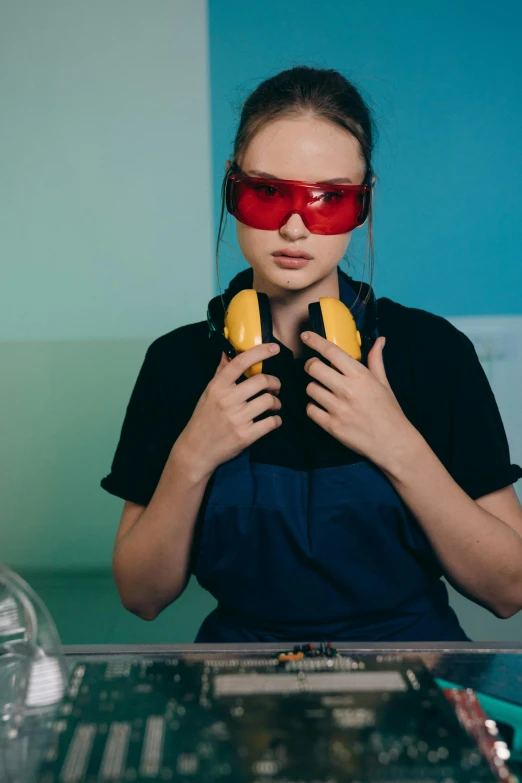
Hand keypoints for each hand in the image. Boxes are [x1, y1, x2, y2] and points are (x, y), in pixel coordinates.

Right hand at [176, 342, 281, 479]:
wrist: (196, 449)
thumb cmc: (203, 418)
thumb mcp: (208, 393)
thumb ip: (220, 373)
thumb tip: (227, 352)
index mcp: (217, 386)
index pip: (240, 362)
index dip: (259, 352)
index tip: (274, 348)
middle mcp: (227, 400)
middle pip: (262, 381)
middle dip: (275, 383)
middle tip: (275, 387)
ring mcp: (237, 418)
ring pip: (269, 401)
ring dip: (277, 403)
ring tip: (273, 405)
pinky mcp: (245, 436)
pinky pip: (271, 422)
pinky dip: (276, 420)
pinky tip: (272, 420)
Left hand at [301, 331, 416, 470]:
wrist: (393, 443)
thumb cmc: (389, 412)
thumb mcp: (384, 383)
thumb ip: (376, 361)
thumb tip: (380, 340)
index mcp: (360, 376)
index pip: (332, 352)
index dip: (315, 341)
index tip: (305, 335)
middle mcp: (347, 390)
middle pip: (313, 368)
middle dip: (311, 366)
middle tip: (316, 370)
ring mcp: (338, 408)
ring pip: (310, 389)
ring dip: (314, 389)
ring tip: (325, 393)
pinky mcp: (331, 426)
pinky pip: (310, 410)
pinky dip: (314, 408)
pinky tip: (324, 409)